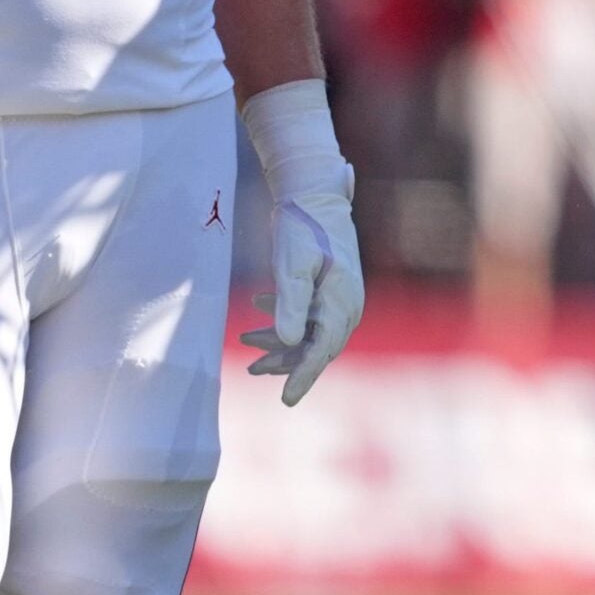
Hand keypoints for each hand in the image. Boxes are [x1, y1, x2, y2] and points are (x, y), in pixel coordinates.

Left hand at [238, 189, 362, 405]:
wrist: (315, 193)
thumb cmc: (302, 226)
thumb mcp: (291, 266)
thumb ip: (291, 305)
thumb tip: (290, 345)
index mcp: (342, 302)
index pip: (323, 350)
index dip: (304, 377)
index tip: (286, 400)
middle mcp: (347, 304)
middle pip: (317, 347)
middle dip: (285, 361)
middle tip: (252, 368)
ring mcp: (341, 298)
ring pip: (311, 334)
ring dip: (280, 341)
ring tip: (247, 342)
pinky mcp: (330, 289)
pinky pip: (310, 317)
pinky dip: (284, 320)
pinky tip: (257, 311)